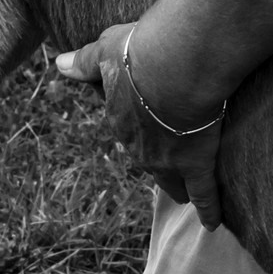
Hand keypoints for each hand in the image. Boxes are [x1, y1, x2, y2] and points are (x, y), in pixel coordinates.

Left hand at [55, 22, 225, 230]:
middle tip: (167, 167)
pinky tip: (213, 222)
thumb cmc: (140, 52)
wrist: (174, 63)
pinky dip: (209, 209)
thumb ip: (85, 62)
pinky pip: (204, 194)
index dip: (140, 129)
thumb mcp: (105, 51)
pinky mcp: (197, 163)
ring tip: (185, 197)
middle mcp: (140, 147)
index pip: (128, 131)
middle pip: (147, 163)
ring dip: (178, 189)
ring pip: (172, 183)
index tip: (148, 128)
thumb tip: (59, 65)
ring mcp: (168, 160)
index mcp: (120, 120)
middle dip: (157, 165)